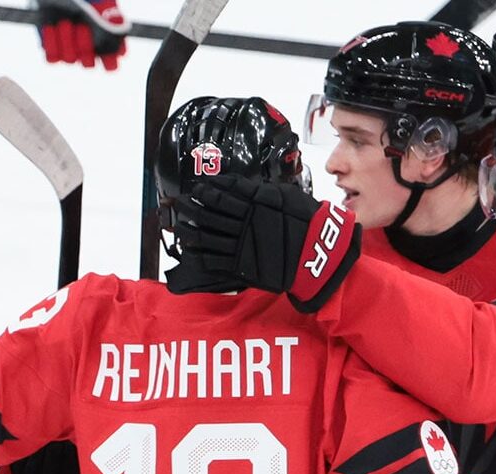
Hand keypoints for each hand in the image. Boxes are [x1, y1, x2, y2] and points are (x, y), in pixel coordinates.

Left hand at [38, 0, 129, 69]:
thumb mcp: (96, 1)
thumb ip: (109, 17)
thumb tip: (118, 34)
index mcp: (106, 34)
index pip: (113, 59)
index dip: (108, 57)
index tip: (101, 44)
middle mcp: (88, 44)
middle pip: (89, 64)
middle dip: (84, 45)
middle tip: (82, 27)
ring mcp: (69, 46)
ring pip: (70, 59)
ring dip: (66, 40)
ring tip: (64, 22)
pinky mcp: (50, 46)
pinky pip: (52, 58)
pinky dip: (51, 43)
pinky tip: (51, 27)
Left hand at [174, 176, 361, 312]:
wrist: (317, 252)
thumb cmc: (306, 220)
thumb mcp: (285, 195)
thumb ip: (260, 191)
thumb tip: (238, 185)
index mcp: (253, 203)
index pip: (222, 192)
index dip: (206, 189)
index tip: (198, 188)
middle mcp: (243, 222)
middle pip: (208, 212)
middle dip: (190, 207)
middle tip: (178, 203)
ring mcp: (240, 245)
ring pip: (205, 236)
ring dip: (188, 230)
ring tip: (178, 226)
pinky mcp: (242, 265)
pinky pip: (213, 260)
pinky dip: (199, 255)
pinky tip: (190, 251)